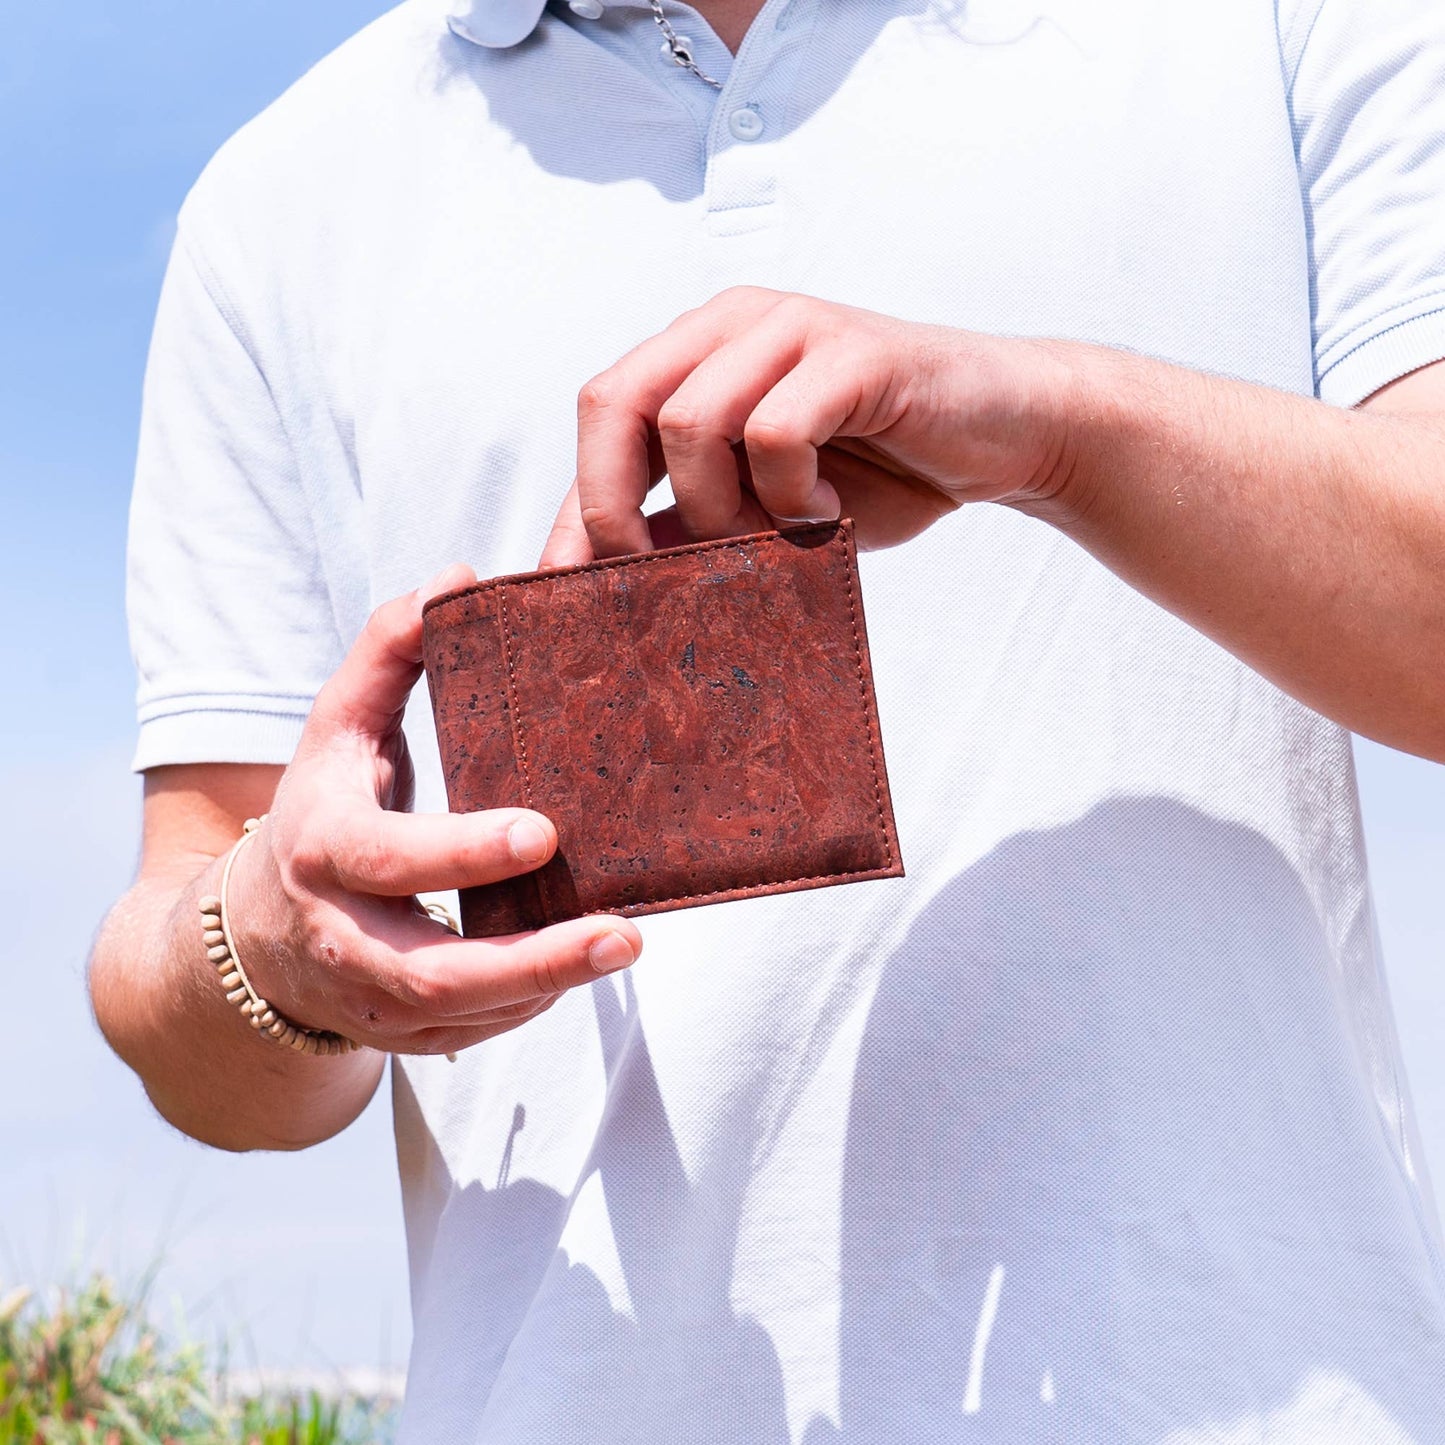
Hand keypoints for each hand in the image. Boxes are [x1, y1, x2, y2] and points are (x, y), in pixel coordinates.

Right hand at [224, 565, 641, 1056]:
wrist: (255, 930)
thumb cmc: (318, 808)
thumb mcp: (335, 727)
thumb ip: (389, 652)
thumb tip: (457, 576)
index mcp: (326, 851)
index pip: (393, 859)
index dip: (464, 852)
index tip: (544, 833)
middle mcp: (343, 937)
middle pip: (435, 972)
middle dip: (534, 960)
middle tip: (624, 930)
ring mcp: (369, 999)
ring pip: (460, 1015)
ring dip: (546, 989)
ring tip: (622, 944)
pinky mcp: (398, 1037)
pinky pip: (468, 1036)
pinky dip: (526, 1008)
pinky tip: (579, 970)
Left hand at [540, 287, 1079, 565]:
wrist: (1006, 433)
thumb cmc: (882, 470)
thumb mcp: (765, 509)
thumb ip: (691, 521)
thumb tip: (599, 573)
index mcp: (701, 350)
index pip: (603, 415)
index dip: (576, 506)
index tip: (565, 588)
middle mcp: (733, 324)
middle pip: (616, 401)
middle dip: (613, 503)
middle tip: (654, 572)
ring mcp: (792, 327)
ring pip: (690, 423)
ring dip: (722, 508)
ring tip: (777, 532)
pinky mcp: (852, 351)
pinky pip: (775, 432)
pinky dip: (790, 493)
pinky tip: (826, 509)